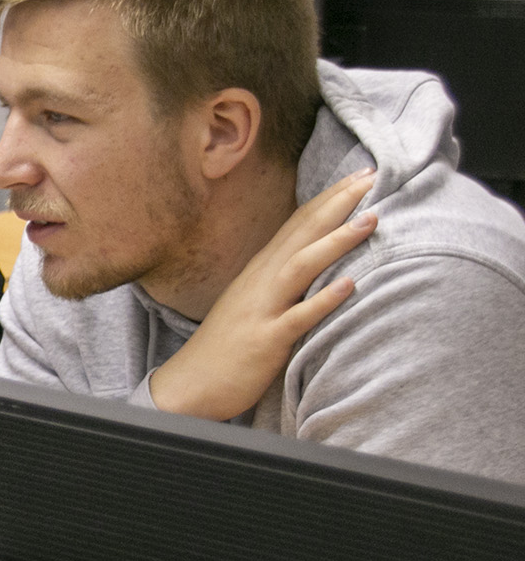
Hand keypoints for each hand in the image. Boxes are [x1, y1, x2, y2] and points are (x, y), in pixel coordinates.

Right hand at [150, 168, 378, 421]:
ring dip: (335, 241)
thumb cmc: (226, 346)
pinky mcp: (266, 340)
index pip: (297, 224)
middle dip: (337, 203)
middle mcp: (260, 282)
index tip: (360, 175)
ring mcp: (262, 309)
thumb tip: (312, 261)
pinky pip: (298, 317)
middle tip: (370, 176)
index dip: (328, 198)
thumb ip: (281, 281)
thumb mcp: (254, 303)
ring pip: (301, 266)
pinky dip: (323, 299)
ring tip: (370, 219)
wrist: (190, 385)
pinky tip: (349, 284)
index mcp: (260, 271)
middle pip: (302, 234)